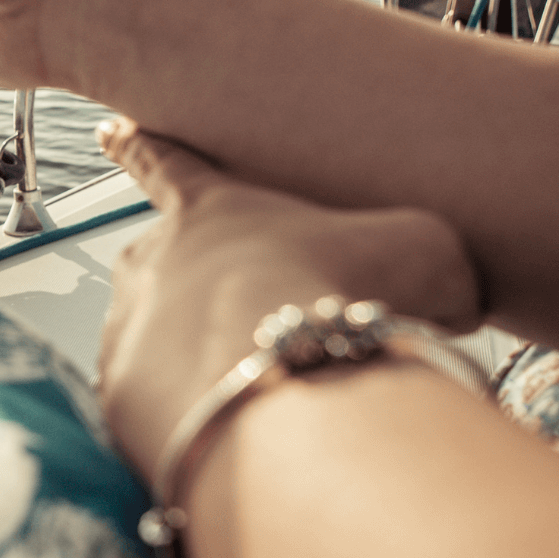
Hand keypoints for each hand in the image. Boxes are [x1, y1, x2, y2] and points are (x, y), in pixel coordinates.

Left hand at [94, 118, 481, 479]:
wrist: (286, 386)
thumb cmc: (343, 297)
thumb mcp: (421, 251)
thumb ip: (419, 260)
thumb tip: (447, 303)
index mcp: (209, 206)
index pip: (165, 160)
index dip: (140, 144)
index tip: (111, 130)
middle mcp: (153, 260)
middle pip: (167, 262)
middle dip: (206, 289)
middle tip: (261, 321)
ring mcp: (129, 327)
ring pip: (160, 338)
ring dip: (200, 356)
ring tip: (264, 385)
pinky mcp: (121, 396)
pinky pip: (155, 403)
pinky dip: (192, 413)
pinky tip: (242, 427)